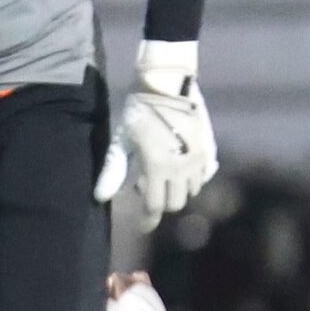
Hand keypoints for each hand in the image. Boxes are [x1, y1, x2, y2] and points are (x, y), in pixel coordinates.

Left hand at [95, 39, 218, 228]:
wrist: (168, 84)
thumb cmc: (139, 111)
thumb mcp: (121, 139)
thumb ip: (113, 170)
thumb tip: (100, 197)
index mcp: (158, 168)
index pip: (154, 206)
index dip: (147, 220)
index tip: (142, 226)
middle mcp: (182, 168)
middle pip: (175, 203)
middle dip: (161, 202)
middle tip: (148, 187)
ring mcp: (199, 159)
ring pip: (191, 190)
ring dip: (177, 188)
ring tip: (164, 172)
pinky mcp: (210, 149)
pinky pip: (204, 175)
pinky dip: (193, 177)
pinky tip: (181, 165)